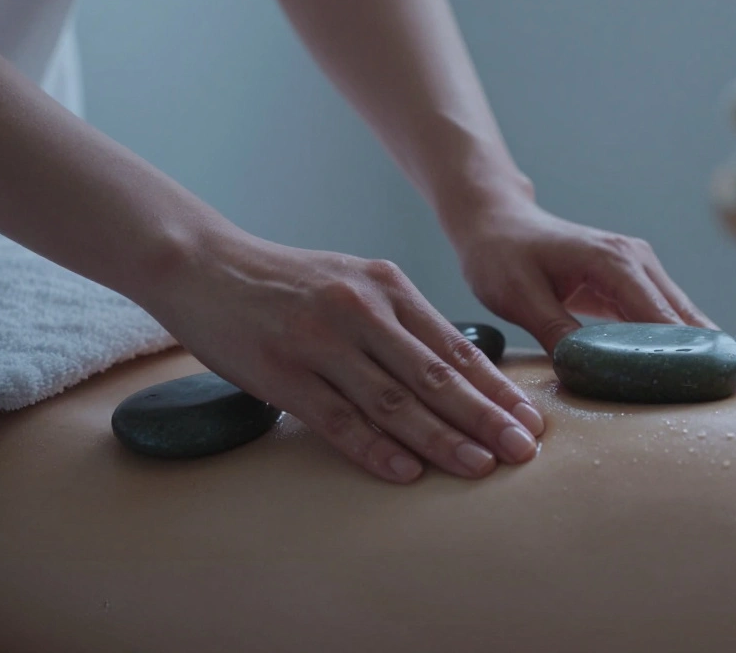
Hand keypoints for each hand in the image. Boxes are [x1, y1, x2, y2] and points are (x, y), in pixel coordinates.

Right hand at [140, 231, 543, 483]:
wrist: (204, 264)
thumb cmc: (288, 282)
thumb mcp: (354, 282)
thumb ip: (400, 322)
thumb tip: (457, 372)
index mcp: (387, 287)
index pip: (455, 347)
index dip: (497, 387)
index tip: (531, 418)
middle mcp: (361, 311)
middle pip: (435, 376)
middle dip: (486, 417)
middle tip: (524, 450)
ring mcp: (321, 342)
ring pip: (394, 401)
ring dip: (442, 439)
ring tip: (481, 468)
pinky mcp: (282, 373)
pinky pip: (338, 419)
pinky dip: (376, 449)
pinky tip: (408, 472)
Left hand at [445, 200, 735, 365]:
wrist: (494, 222)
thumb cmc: (500, 255)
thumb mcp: (518, 295)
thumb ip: (555, 330)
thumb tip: (589, 366)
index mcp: (613, 261)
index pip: (659, 317)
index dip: (687, 351)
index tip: (713, 379)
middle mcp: (636, 261)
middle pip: (686, 313)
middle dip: (718, 346)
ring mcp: (639, 269)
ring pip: (683, 314)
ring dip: (711, 344)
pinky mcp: (633, 281)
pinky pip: (666, 315)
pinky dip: (689, 338)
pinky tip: (713, 360)